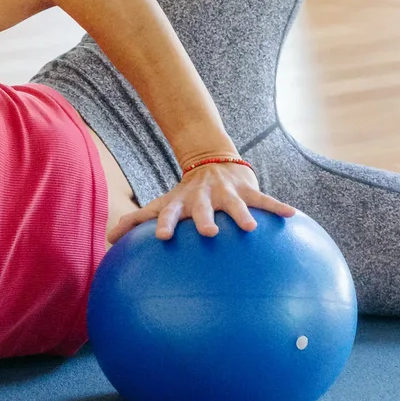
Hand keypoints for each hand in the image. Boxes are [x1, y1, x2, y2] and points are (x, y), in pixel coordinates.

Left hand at [108, 157, 295, 242]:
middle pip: (203, 208)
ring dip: (243, 215)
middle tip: (209, 233)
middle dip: (205, 219)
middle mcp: (203, 197)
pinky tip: (292, 216)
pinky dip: (277, 207)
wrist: (211, 160)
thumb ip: (136, 220)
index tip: (161, 237)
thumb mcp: (162, 203)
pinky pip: (265, 200)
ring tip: (251, 228)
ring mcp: (227, 193)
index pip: (169, 213)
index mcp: (182, 203)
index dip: (164, 223)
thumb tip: (108, 240)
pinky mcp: (247, 190)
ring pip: (236, 204)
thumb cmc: (184, 194)